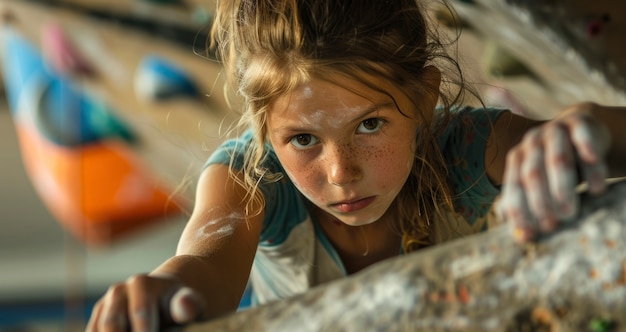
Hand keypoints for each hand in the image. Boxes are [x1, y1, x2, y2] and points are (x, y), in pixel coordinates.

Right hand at [86, 273, 206, 330]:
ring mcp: (104, 305)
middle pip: (112, 324)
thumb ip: (188, 306)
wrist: (161, 300)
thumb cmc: (177, 307)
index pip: (140, 314)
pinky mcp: (96, 321)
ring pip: (98, 330)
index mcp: (141, 283)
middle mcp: (118, 291)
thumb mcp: (189, 305)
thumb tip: (186, 306)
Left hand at [496, 103, 610, 241]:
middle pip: (533, 173)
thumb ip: (527, 206)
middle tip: (554, 224)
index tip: (532, 231)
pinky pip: (582, 137)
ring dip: (563, 185)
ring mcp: (553, 130)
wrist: (578, 131)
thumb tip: (521, 236)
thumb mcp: (539, 185)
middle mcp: (531, 144)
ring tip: (571, 212)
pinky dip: (588, 152)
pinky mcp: (578, 122)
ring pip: (557, 157)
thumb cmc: (554, 167)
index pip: (514, 186)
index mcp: (517, 159)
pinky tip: (594, 171)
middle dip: (541, 201)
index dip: (520, 209)